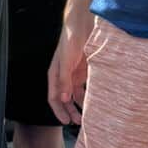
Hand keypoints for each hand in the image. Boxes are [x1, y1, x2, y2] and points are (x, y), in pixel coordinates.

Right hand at [48, 6, 93, 124]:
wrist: (83, 25)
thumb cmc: (71, 40)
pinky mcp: (85, 71)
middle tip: (78, 122)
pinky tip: (94, 102)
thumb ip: (64, 80)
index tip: (66, 121)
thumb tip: (63, 99)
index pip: (53, 97)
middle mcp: (63, 76)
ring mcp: (74, 74)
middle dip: (70, 111)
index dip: (59, 110)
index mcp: (55, 74)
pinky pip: (85, 87)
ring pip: (75, 95)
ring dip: (79, 105)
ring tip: (86, 115)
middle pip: (64, 99)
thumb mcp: (66, 61)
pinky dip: (88, 96)